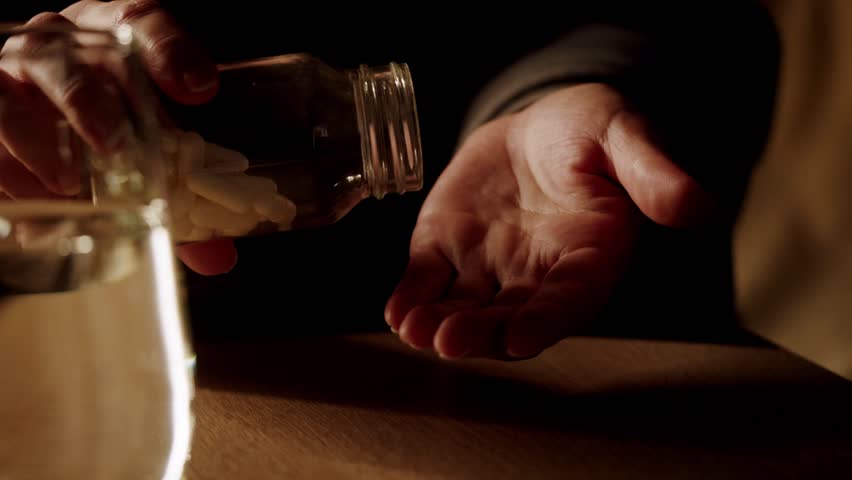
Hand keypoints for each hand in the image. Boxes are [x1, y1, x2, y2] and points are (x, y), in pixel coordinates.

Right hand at [0, 0, 234, 274]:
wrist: (37, 127)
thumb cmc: (106, 129)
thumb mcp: (149, 145)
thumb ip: (185, 191)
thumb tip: (220, 257)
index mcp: (110, 41)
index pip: (139, 23)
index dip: (168, 50)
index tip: (198, 89)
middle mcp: (55, 47)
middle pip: (62, 54)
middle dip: (87, 98)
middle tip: (114, 146)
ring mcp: (8, 76)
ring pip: (7, 91)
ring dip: (35, 138)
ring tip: (66, 183)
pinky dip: (5, 169)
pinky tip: (32, 201)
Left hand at [385, 83, 711, 358]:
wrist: (539, 123)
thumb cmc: (591, 131)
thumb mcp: (625, 136)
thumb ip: (653, 173)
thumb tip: (698, 206)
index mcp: (588, 255)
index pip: (570, 298)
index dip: (546, 319)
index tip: (521, 338)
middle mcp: (537, 274)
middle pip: (510, 317)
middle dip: (481, 333)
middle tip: (449, 341)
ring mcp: (489, 267)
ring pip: (465, 308)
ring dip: (439, 325)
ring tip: (413, 330)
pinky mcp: (448, 250)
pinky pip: (428, 281)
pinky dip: (411, 297)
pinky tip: (395, 311)